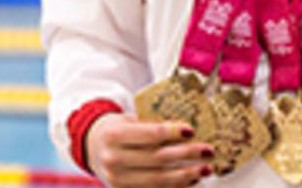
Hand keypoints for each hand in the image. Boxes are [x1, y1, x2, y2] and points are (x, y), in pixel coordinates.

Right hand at [85, 113, 214, 186]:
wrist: (94, 147)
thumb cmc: (118, 130)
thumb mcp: (130, 120)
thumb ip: (154, 126)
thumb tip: (189, 131)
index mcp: (114, 135)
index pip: (151, 135)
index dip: (173, 132)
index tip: (192, 130)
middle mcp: (113, 159)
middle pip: (158, 159)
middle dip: (187, 155)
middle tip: (208, 151)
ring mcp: (118, 180)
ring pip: (158, 180)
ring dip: (186, 175)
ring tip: (205, 169)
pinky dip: (176, 187)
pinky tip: (192, 181)